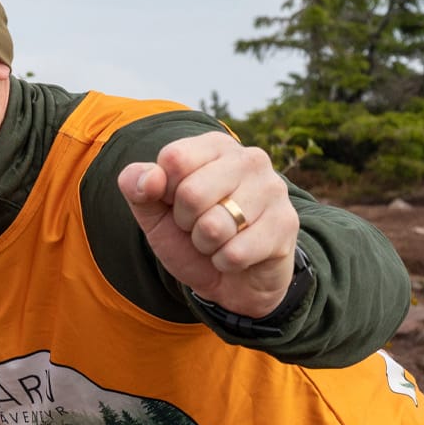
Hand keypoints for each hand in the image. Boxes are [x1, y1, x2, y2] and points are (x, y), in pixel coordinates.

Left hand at [117, 131, 298, 318]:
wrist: (231, 279)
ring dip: (205, 244)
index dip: (163, 191)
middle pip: (191, 193)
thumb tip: (149, 177)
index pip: (173, 158)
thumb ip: (137, 186)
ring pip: (214, 226)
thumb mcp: (152, 211)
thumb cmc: (189, 234)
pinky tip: (236, 256)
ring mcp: (273, 189)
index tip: (175, 200)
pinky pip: (235, 253)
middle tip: (197, 225)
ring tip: (218, 239)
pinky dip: (224, 262)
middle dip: (185, 221)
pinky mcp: (286, 223)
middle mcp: (249, 159)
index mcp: (214, 145)